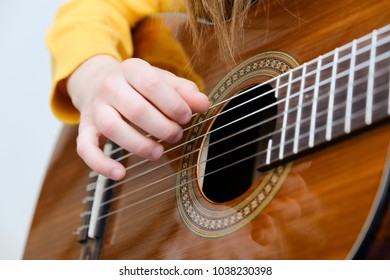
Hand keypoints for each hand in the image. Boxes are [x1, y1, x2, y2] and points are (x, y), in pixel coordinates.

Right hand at [67, 55, 209, 179]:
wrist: (97, 81)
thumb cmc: (137, 85)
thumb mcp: (161, 80)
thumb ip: (183, 91)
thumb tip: (204, 104)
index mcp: (131, 69)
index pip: (153, 85)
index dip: (174, 104)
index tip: (187, 117)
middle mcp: (110, 86)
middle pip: (136, 109)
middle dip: (162, 127)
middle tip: (176, 135)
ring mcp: (95, 108)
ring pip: (113, 128)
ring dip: (139, 145)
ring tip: (158, 152)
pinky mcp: (85, 128)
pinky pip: (86, 148)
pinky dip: (101, 164)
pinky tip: (120, 174)